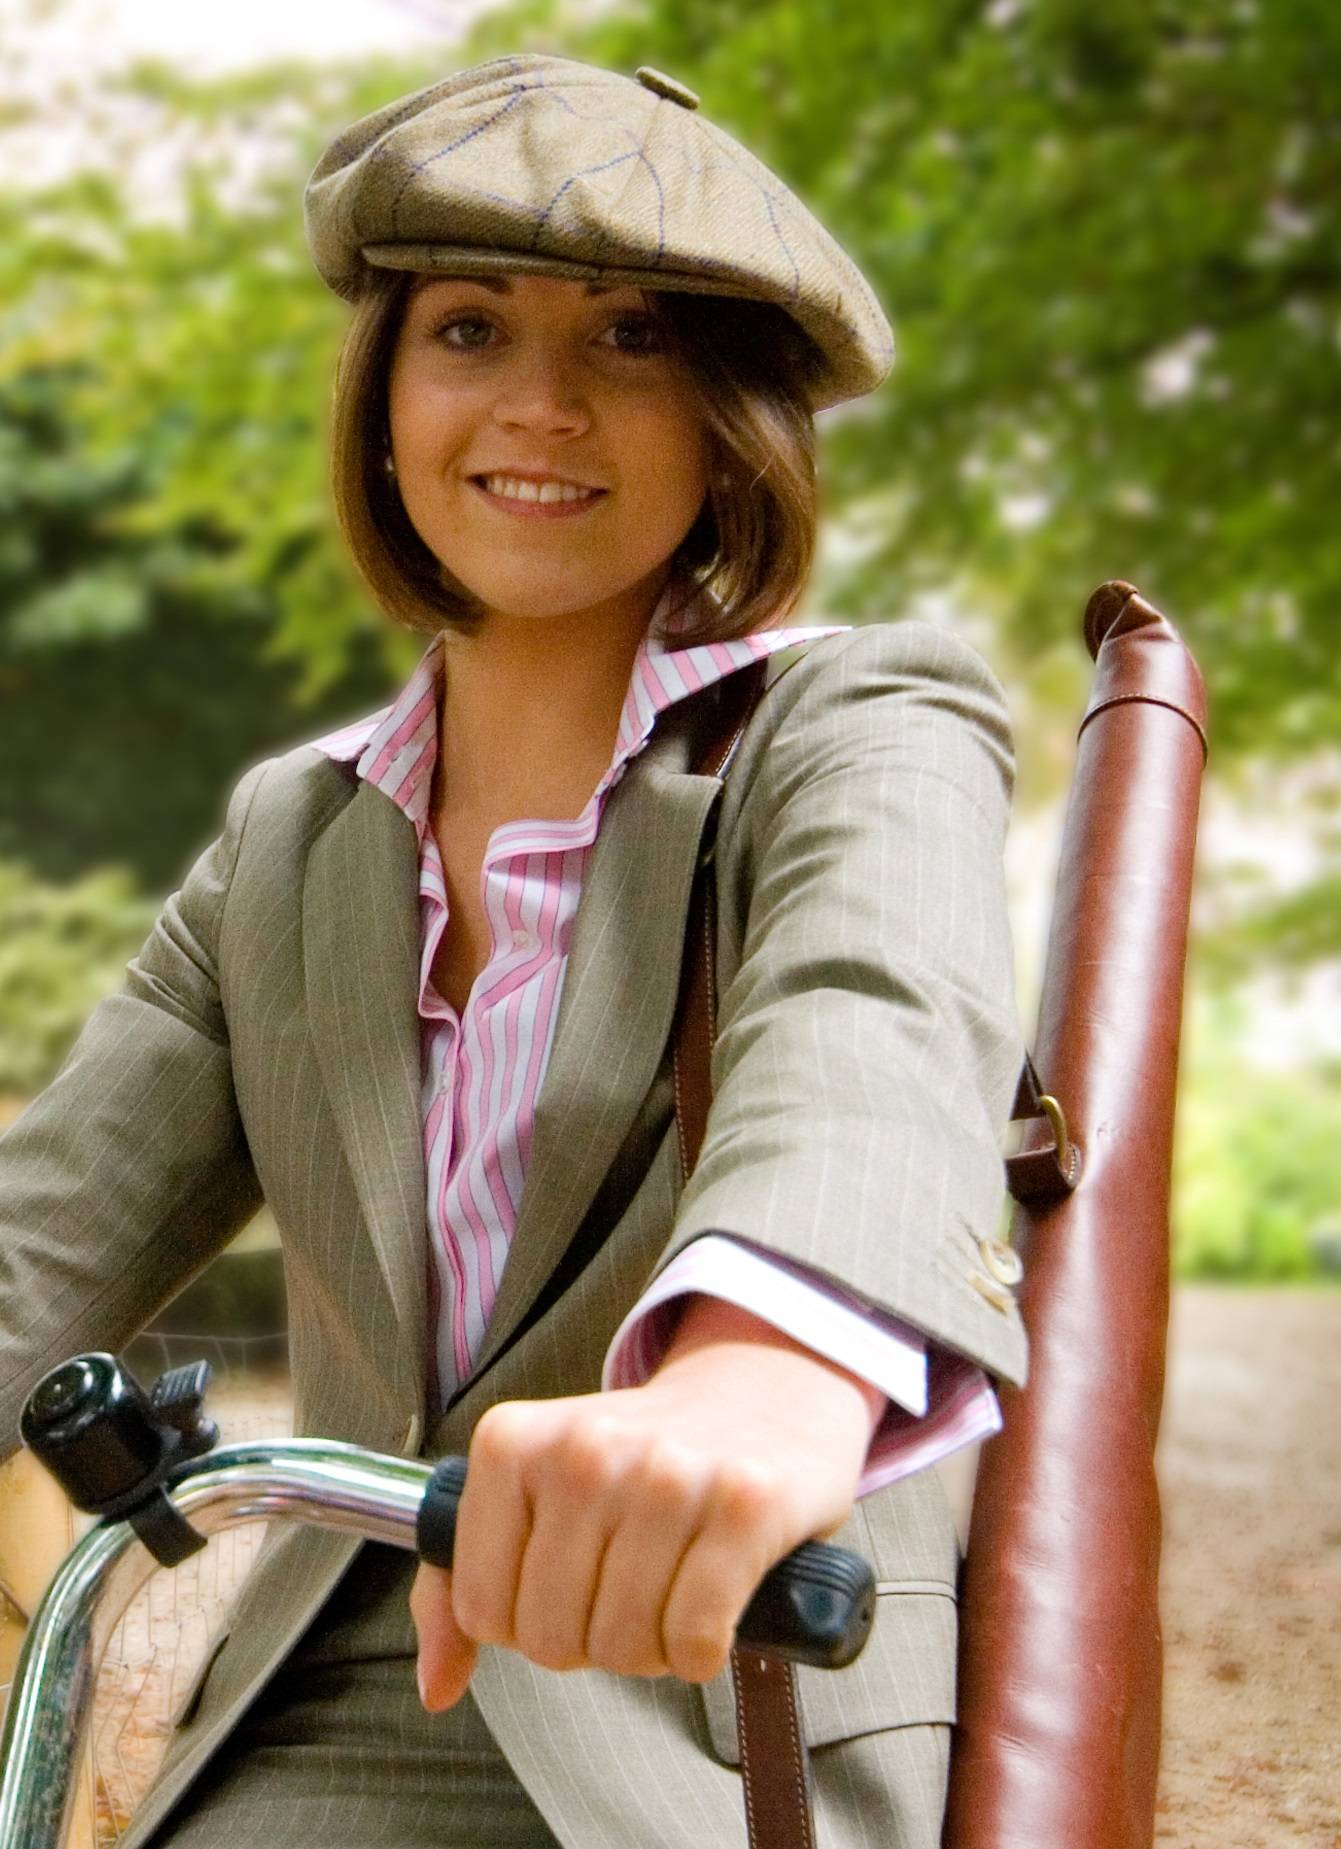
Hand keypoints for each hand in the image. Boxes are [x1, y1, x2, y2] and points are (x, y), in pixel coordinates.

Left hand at [411, 1295, 883, 1709]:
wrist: (764, 1398)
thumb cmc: (637, 1467)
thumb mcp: (534, 1494)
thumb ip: (462, 1582)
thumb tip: (437, 1686)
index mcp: (512, 1442)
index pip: (481, 1611)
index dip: (526, 1621)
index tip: (568, 1581)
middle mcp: (585, 1447)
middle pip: (550, 1639)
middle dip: (591, 1640)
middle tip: (627, 1589)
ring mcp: (667, 1471)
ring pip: (623, 1646)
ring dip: (651, 1648)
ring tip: (671, 1589)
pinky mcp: (745, 1501)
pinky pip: (694, 1640)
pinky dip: (703, 1651)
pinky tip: (715, 1603)